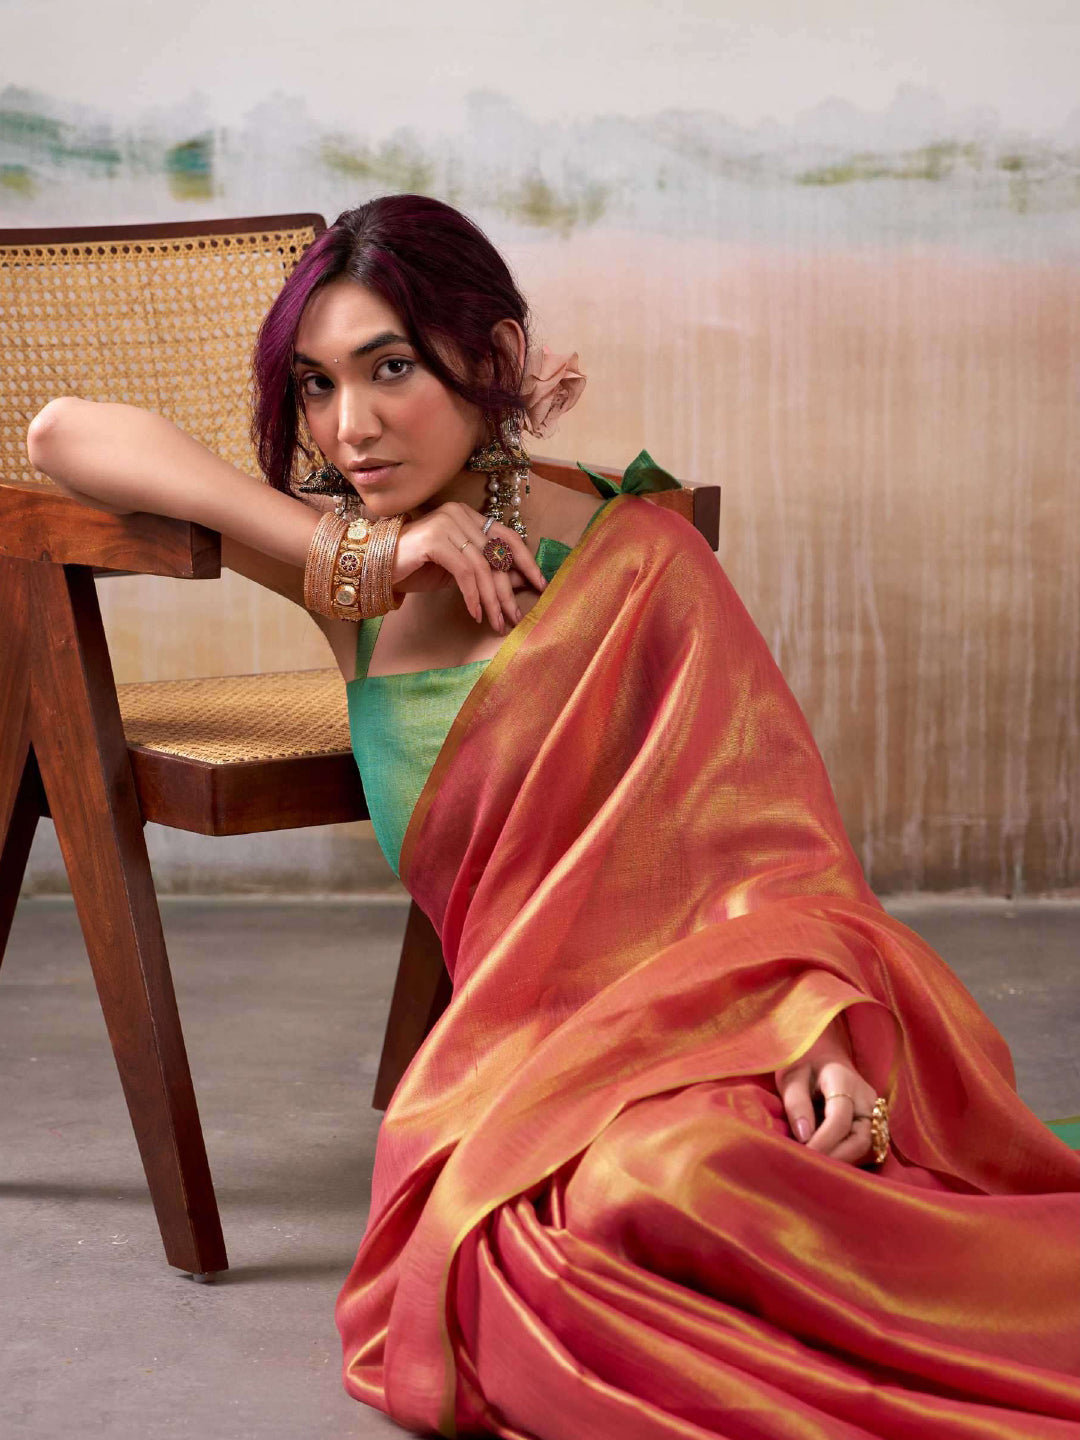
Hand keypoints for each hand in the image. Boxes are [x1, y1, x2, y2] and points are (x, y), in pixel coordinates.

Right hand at [390, 502, 547, 633]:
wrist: (376, 566)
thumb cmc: (417, 568)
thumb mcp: (459, 571)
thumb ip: (487, 571)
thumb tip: (520, 581)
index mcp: (468, 515)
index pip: (508, 536)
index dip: (527, 561)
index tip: (541, 585)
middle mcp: (459, 514)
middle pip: (496, 556)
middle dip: (508, 591)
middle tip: (515, 617)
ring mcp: (447, 523)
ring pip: (483, 567)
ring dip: (492, 600)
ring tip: (496, 622)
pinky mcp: (435, 539)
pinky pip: (464, 572)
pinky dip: (472, 596)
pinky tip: (475, 613)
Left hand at [774, 1014, 877, 1165]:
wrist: (824, 1059)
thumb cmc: (804, 1066)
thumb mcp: (792, 1077)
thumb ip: (796, 1103)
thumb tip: (804, 1137)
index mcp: (845, 1080)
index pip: (840, 1118)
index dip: (823, 1141)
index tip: (803, 1155)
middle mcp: (867, 1099)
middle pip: (861, 1139)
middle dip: (836, 1159)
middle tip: (810, 1170)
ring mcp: (875, 1114)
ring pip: (868, 1149)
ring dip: (843, 1162)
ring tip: (817, 1170)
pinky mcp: (874, 1127)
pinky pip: (867, 1150)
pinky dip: (848, 1160)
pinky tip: (827, 1164)